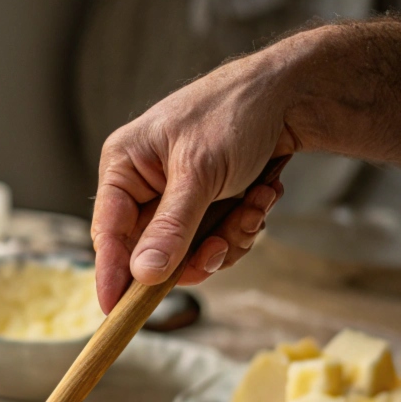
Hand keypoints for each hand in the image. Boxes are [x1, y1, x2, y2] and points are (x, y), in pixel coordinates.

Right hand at [90, 48, 294, 312]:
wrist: (294, 91)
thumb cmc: (235, 113)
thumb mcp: (199, 173)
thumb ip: (170, 228)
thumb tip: (142, 275)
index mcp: (124, 167)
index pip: (107, 232)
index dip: (111, 273)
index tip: (113, 310)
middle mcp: (143, 185)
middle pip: (151, 251)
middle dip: (193, 253)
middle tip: (220, 248)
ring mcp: (174, 198)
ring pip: (187, 252)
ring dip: (227, 238)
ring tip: (255, 205)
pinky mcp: (204, 205)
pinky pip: (213, 241)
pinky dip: (241, 226)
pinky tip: (262, 196)